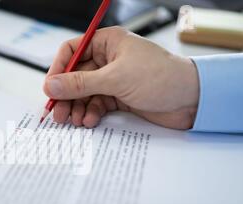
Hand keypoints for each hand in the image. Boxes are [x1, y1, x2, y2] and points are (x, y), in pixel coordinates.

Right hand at [43, 27, 199, 129]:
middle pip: (75, 76)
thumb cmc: (162, 77)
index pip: (72, 51)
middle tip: (57, 113)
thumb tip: (52, 85)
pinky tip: (90, 121)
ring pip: (85, 93)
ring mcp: (114, 79)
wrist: (192, 99)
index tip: (50, 88)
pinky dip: (91, 114)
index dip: (58, 69)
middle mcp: (109, 59)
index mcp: (108, 43)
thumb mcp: (115, 78)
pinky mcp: (120, 97)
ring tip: (73, 121)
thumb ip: (80, 83)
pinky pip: (97, 105)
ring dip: (77, 108)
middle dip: (66, 95)